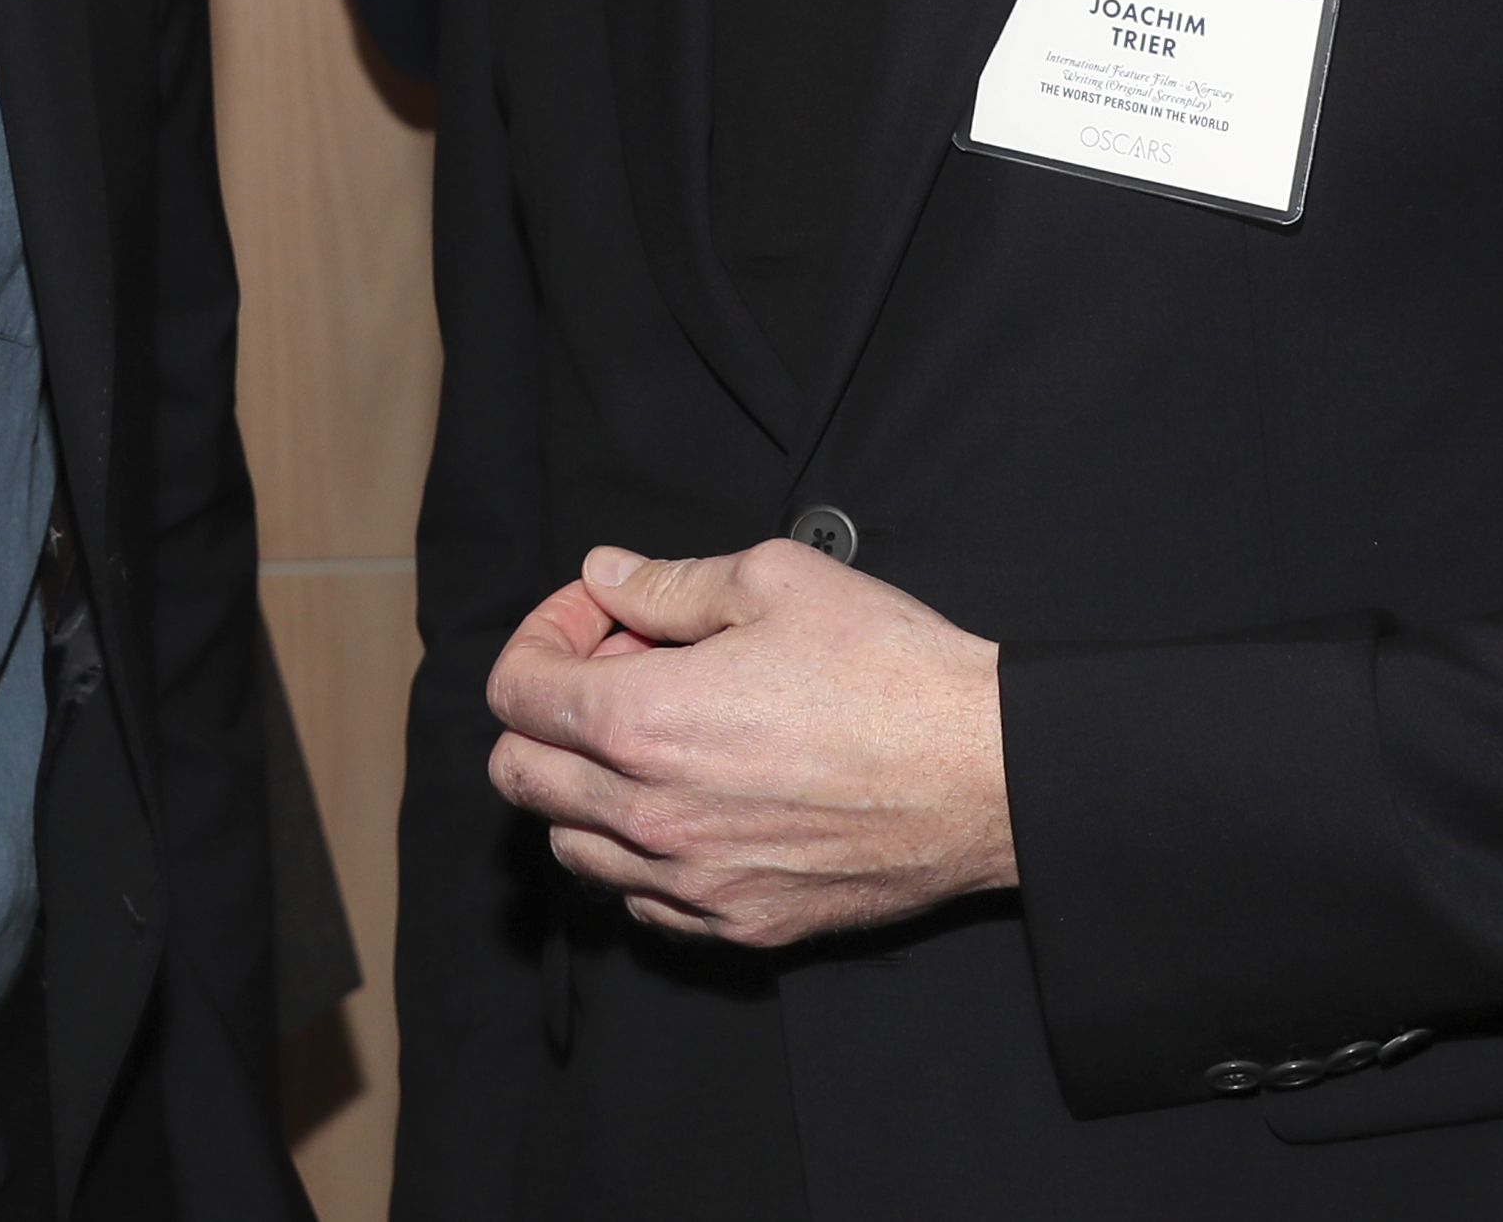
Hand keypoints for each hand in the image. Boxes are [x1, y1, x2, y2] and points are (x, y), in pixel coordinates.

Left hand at [483, 540, 1012, 948]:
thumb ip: (668, 583)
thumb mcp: (776, 581)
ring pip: (570, 847)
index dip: (545, 634)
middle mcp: (650, 817)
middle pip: (519, 774)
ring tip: (663, 736)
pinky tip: (698, 800)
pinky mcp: (740, 925)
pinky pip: (640, 901)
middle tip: (628, 668)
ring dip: (587, 785)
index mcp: (645, 723)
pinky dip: (640, 852)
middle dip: (549, 709)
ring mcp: (692, 883)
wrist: (988, 772)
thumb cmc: (892, 668)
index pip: (514, 691)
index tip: (600, 615)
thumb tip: (605, 576)